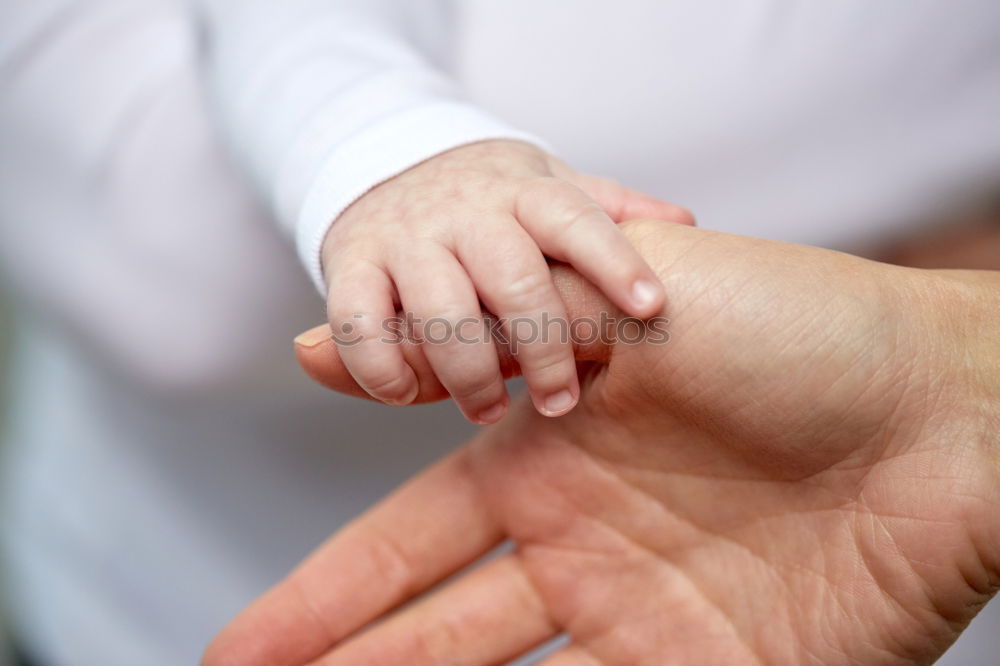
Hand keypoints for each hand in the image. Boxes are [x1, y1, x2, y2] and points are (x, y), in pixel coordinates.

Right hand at [206, 222, 999, 664]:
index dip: (324, 597)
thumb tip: (311, 346)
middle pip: (433, 630)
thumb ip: (474, 336)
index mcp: (548, 456)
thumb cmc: (798, 329)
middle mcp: (581, 543)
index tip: (243, 646)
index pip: (406, 541)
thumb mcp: (619, 301)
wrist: (949, 404)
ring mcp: (643, 615)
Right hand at [321, 139, 691, 423]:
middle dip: (542, 350)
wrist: (385, 163)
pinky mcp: (349, 263)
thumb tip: (682, 223)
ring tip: (487, 410)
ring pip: (439, 311)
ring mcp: (404, 236)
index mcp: (524, 191)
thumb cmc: (486, 197)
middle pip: (513, 280)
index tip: (652, 307)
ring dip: (468, 374)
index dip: (614, 261)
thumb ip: (607, 209)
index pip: (575, 219)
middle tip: (558, 401)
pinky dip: (382, 369)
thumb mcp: (546, 187)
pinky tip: (409, 394)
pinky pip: (359, 324)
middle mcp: (465, 211)